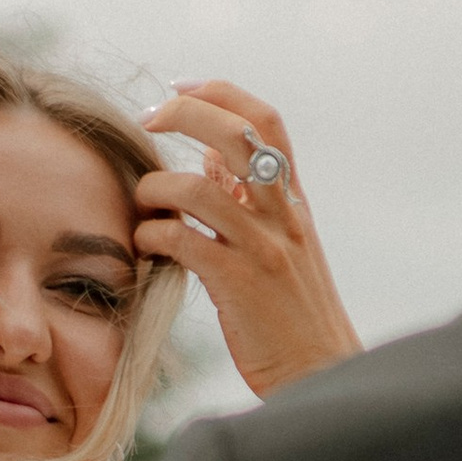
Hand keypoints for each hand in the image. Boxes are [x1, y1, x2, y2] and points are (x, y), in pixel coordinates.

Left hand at [135, 81, 361, 397]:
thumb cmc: (290, 314)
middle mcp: (283, 215)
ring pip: (199, 189)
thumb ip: (247, 199)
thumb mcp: (279, 246)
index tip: (179, 87)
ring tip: (142, 206)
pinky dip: (154, 236)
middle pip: (236, 134)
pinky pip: (185, 242)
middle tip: (147, 120)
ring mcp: (263, 248)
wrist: (319, 374)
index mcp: (293, 200)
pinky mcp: (239, 285)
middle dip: (184, 114)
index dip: (221, 93)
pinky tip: (145, 246)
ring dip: (156, 189)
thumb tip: (213, 156)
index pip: (265, 122)